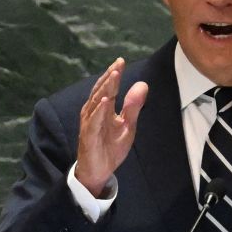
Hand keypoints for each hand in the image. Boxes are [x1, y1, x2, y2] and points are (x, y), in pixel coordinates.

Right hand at [75, 57, 147, 195]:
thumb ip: (133, 106)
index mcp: (103, 108)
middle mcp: (93, 112)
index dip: (114, 74)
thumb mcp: (127, 125)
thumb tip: (143, 84)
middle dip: (110, 76)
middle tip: (118, 63)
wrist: (99, 170)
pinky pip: (93, 121)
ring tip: (114, 75)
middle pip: (102, 90)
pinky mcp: (88, 136)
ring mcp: (90, 123)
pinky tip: (105, 101)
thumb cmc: (110, 147)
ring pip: (97, 102)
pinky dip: (99, 111)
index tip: (121, 61)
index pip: (108, 87)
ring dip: (105, 88)